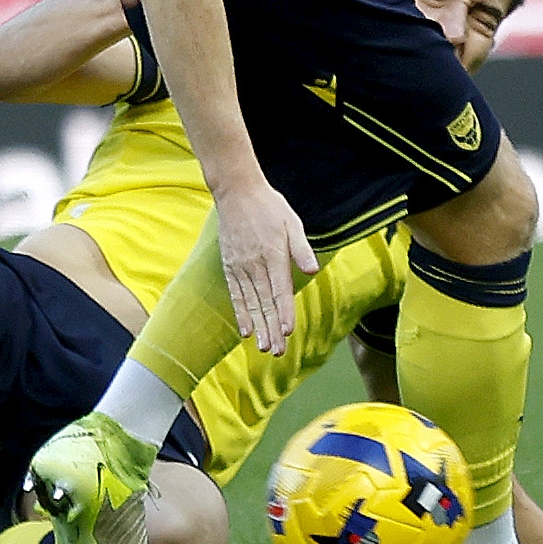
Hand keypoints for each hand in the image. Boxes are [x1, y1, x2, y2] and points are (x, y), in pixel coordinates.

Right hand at [212, 178, 316, 353]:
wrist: (236, 191)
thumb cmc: (269, 206)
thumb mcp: (292, 222)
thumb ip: (301, 249)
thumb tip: (313, 269)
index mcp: (273, 255)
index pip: (280, 290)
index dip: (284, 312)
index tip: (287, 332)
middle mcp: (255, 264)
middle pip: (264, 302)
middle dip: (270, 329)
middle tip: (276, 352)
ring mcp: (240, 266)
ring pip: (250, 303)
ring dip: (257, 326)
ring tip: (263, 347)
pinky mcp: (229, 266)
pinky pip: (235, 294)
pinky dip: (240, 313)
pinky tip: (245, 329)